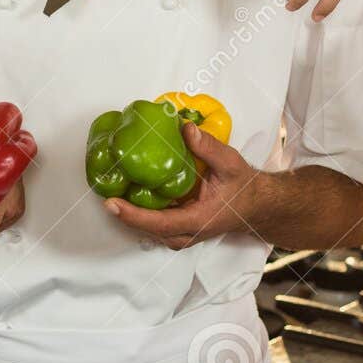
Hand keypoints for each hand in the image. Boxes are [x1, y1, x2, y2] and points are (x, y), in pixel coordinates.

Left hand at [103, 123, 261, 249]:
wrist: (258, 205)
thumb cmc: (245, 187)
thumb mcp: (230, 163)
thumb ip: (208, 147)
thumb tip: (184, 128)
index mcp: (198, 220)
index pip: (159, 223)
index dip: (132, 215)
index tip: (111, 204)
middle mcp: (189, 233)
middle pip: (149, 230)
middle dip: (124, 215)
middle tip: (103, 193)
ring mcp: (185, 234)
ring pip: (151, 230)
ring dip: (132, 215)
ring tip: (113, 193)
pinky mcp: (182, 228)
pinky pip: (157, 225)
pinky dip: (142, 213)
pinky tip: (132, 194)